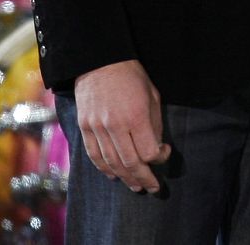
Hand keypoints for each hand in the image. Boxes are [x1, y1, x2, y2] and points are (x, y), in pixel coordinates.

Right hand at [73, 59, 169, 192]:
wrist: (99, 62)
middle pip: (130, 162)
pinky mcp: (84, 128)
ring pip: (111, 163)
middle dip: (143, 178)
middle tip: (152, 187)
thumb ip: (154, 124)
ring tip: (135, 186)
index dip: (159, 158)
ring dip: (125, 178)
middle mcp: (115, 125)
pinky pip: (94, 155)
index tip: (164, 152)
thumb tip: (156, 148)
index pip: (148, 151)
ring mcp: (97, 128)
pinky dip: (104, 169)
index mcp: (135, 116)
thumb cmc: (132, 76)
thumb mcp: (152, 95)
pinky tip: (114, 175)